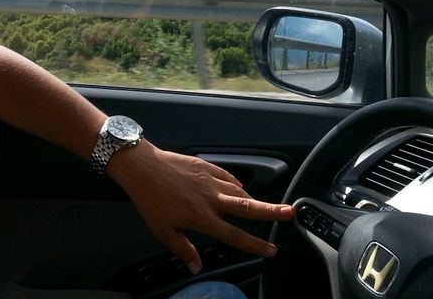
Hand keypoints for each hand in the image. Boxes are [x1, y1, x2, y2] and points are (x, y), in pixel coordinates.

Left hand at [106, 140, 293, 273]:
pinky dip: (236, 183)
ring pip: (239, 190)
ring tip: (264, 206)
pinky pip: (227, 175)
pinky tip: (238, 187)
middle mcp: (210, 198)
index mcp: (202, 218)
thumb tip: (196, 267)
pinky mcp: (205, 165)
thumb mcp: (162, 230)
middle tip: (290, 212)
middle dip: (272, 211)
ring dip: (253, 199)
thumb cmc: (150, 198)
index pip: (235, 235)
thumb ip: (183, 248)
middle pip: (248, 207)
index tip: (271, 250)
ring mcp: (209, 179)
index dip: (255, 245)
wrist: (142, 166)